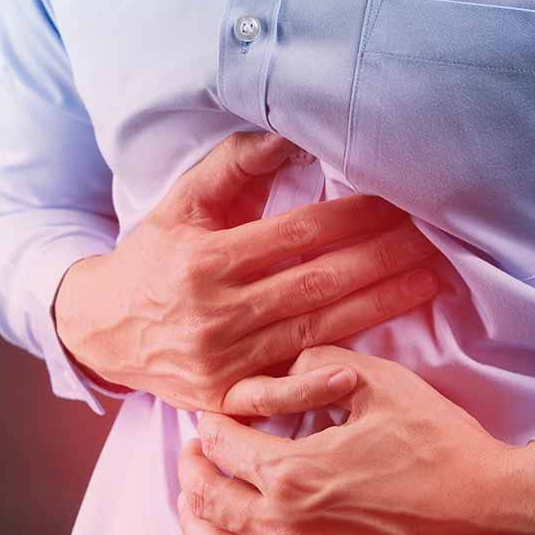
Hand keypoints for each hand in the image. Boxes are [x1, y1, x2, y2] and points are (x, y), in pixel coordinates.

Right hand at [53, 131, 439, 410]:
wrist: (101, 329)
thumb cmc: (154, 258)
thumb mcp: (181, 204)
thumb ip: (233, 167)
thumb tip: (289, 136)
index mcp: (208, 259)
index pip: (297, 235)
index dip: (353, 218)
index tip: (398, 202)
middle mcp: (217, 312)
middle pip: (317, 282)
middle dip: (382, 258)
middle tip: (433, 238)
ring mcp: (222, 361)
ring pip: (314, 331)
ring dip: (377, 307)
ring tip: (427, 281)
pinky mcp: (223, 399)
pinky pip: (275, 398)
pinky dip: (315, 388)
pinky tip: (362, 372)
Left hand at [176, 346, 534, 534]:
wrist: (498, 525)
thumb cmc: (446, 453)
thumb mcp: (387, 385)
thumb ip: (325, 366)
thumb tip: (285, 369)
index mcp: (293, 473)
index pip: (221, 447)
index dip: (210, 426)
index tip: (212, 420)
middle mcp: (284, 532)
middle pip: (207, 502)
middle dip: (191, 472)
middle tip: (193, 457)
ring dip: (198, 525)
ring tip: (198, 506)